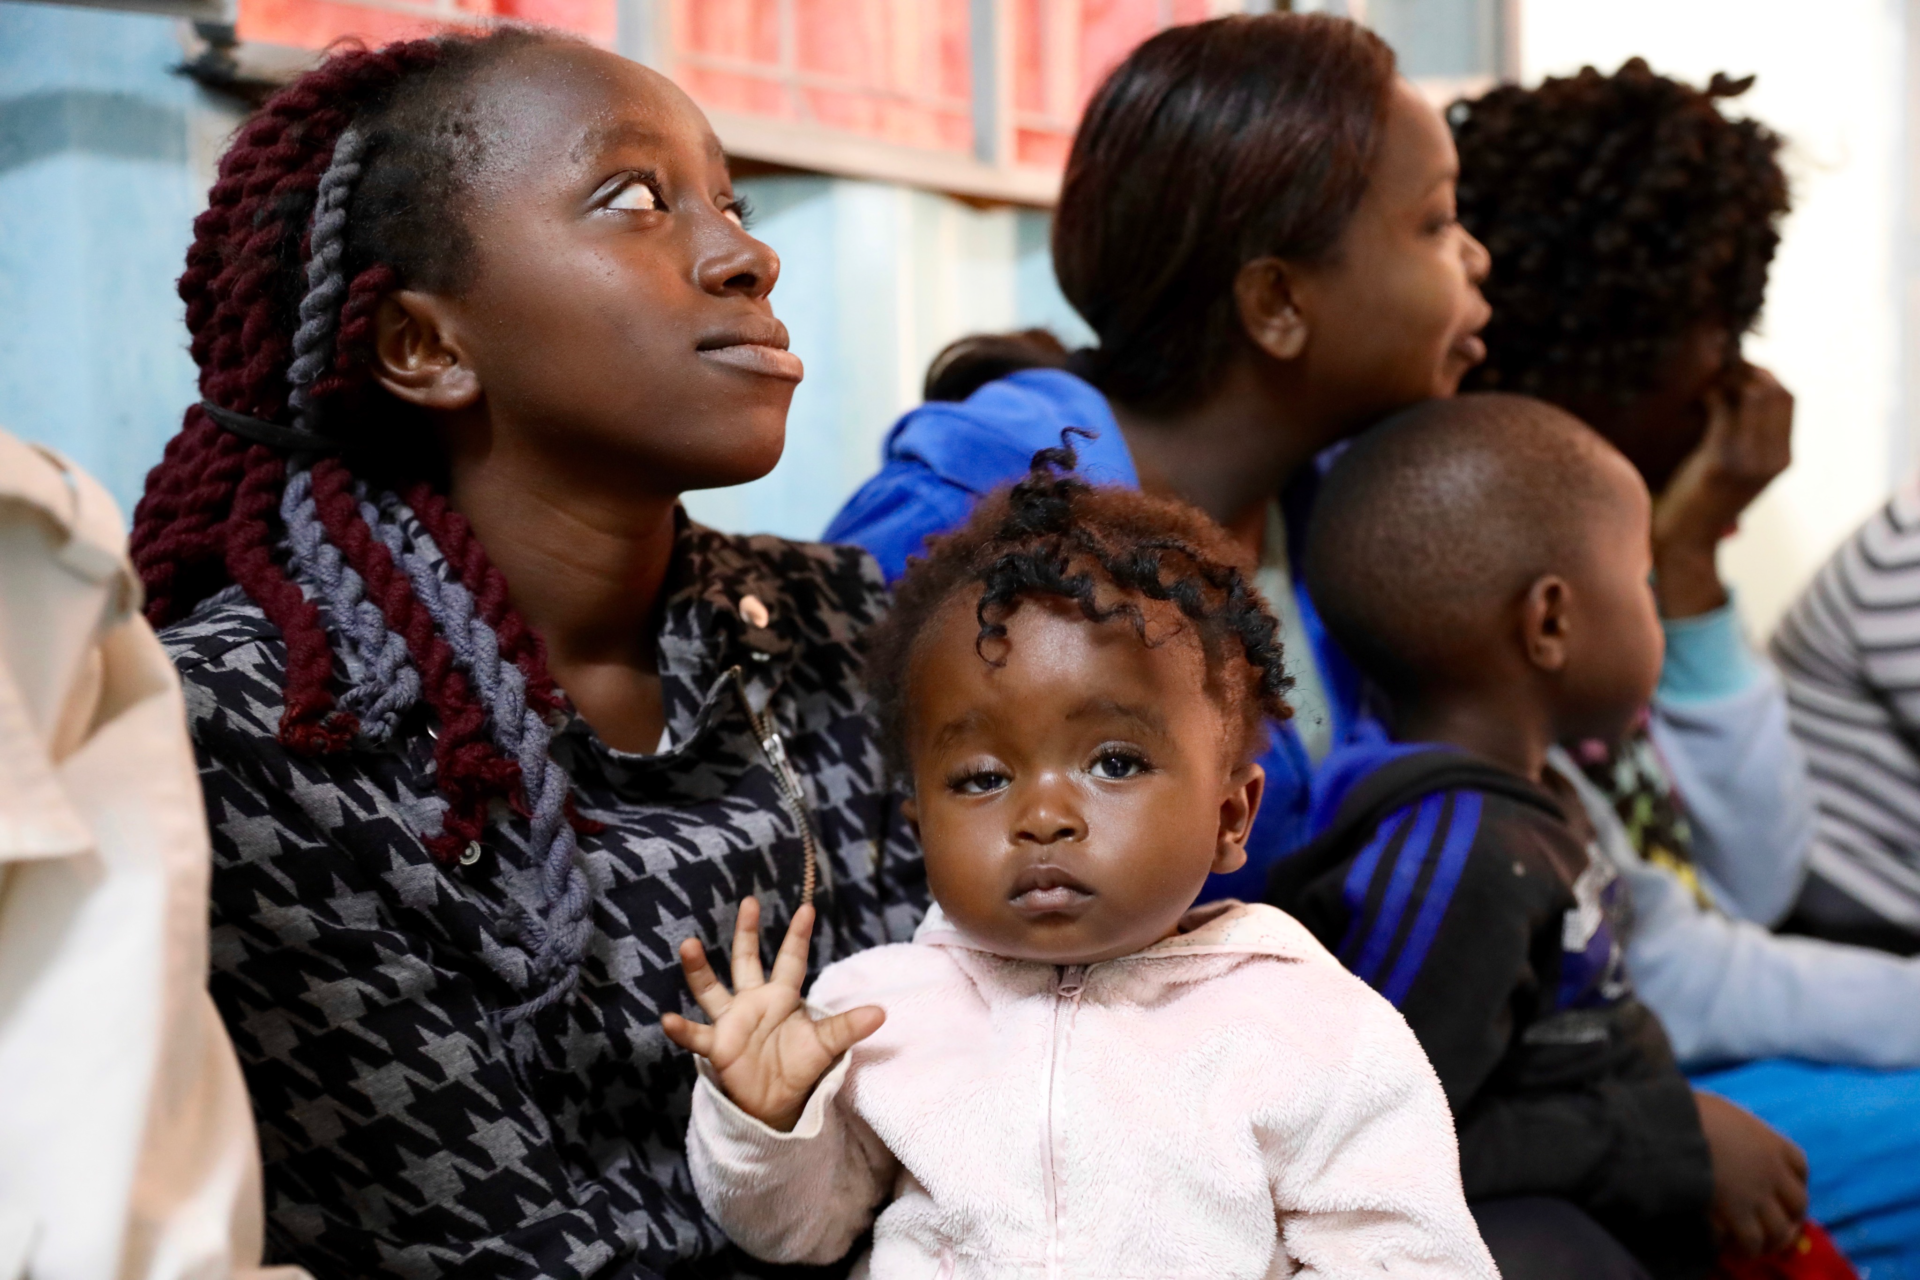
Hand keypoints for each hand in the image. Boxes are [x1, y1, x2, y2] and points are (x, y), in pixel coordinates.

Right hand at [661, 897, 884, 1131]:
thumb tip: (881, 1013)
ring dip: (699, 970)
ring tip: (688, 945)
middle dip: (747, 933)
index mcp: (781, 996)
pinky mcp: (718, 1046)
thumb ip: (848, 1027)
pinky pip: (697, 1035)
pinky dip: (682, 1029)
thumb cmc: (798, 1066)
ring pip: (711, 989)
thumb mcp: (826, 1045)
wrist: (775, 1100)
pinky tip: (667, 1020)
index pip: (791, 960)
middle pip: (747, 961)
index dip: (798, 936)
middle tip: (749, 902)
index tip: (806, 908)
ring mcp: (732, 1021)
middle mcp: (753, 1002)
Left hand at [1653, 365, 1793, 617]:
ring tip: (1706, 381)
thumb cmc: (1701, 502)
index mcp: (1782, 458)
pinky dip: (1711, 393)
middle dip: (1749, 370)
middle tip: (1718, 369)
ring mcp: (1751, 461)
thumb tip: (1739, 394)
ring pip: (1756, 394)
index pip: (1788, 397)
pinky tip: (1696, 397)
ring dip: (1730, 378)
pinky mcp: (1721, 463)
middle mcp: (1774, 458)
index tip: (1735, 368)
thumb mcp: (1737, 470)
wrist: (1685, 544)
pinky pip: (1724, 410)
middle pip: (1777, 390)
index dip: (1764, 374)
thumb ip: (1748, 440)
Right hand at [1695, 1089, 1808, 1256]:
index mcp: (1770, 1142)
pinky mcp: (1738, 1216)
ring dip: (1771, 1240)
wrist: (1672, 1131)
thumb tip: (1723, 1129)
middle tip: (1775, 1225)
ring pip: (1781, 1230)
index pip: (1799, 1166)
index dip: (1794, 1181)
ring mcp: (1758, 1196)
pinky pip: (1753, 1243)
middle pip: (1798, 1203)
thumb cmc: (1688, 1112)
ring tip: (1756, 1245)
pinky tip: (1734, 1249)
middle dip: (1789, 1216)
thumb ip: (1733, 1127)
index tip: (1782, 1189)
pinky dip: (1747, 1249)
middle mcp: (1773, 1172)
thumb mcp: (1719, 1109)